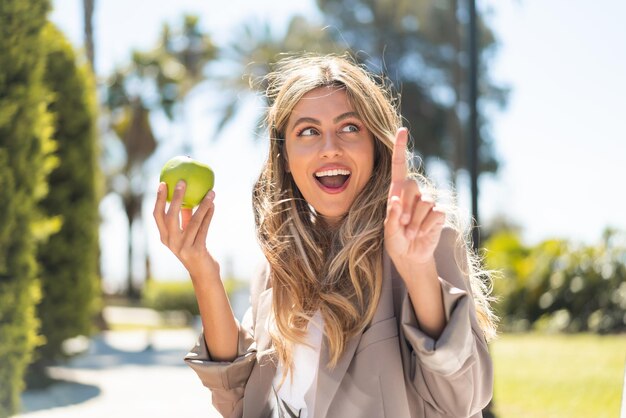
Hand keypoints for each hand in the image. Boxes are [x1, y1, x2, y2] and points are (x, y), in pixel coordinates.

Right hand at [153, 180, 217, 277]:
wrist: (203, 273)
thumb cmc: (194, 249)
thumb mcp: (186, 233)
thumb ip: (185, 217)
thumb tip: (187, 196)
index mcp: (164, 237)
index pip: (157, 215)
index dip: (159, 199)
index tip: (163, 183)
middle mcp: (171, 242)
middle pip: (170, 216)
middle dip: (176, 198)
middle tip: (183, 182)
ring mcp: (183, 247)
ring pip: (193, 221)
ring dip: (203, 205)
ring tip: (210, 192)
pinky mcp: (197, 251)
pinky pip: (204, 229)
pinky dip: (209, 215)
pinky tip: (213, 205)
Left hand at [384, 128, 444, 268]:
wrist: (410, 256)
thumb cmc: (396, 241)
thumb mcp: (389, 232)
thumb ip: (392, 217)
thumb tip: (396, 200)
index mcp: (397, 192)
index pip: (399, 166)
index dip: (400, 148)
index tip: (402, 130)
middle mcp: (413, 194)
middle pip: (412, 185)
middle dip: (406, 207)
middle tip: (403, 225)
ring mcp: (427, 203)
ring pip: (425, 202)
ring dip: (416, 221)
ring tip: (412, 232)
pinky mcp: (438, 213)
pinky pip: (435, 213)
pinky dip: (426, 226)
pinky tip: (423, 233)